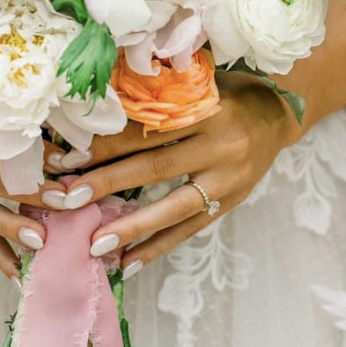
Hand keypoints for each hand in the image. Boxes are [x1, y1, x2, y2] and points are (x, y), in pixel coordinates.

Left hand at [55, 74, 295, 272]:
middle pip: (155, 167)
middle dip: (107, 184)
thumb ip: (158, 96)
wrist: (278, 114)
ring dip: (131, 227)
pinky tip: (129, 263)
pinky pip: (191, 229)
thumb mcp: (196, 83)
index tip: (68, 158)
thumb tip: (96, 114)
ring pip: (173, 207)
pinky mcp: (230, 202)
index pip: (147, 129)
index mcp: (205, 109)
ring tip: (95, 245)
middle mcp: (218, 146)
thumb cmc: (226, 92)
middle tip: (66, 200)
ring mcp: (227, 179)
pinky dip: (159, 246)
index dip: (106, 143)